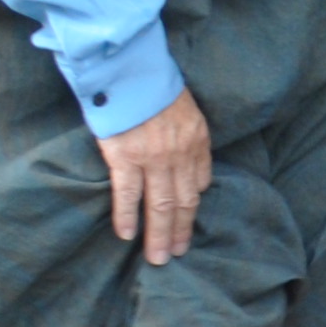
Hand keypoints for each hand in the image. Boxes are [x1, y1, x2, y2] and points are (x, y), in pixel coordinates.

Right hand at [98, 90, 213, 265]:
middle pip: (183, 202)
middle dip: (181, 231)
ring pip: (160, 205)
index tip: (188, 225)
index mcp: (197, 141)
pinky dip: (128, 216)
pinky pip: (128, 193)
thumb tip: (197, 175)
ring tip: (158, 257)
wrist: (131, 69)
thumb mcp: (188, 111)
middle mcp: (180, 154)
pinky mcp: (125, 157)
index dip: (194, 208)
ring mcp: (153, 158)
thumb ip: (192, 140)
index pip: (200, 183)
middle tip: (177, 255)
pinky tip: (127, 235)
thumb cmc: (155, 86)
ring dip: (159, 234)